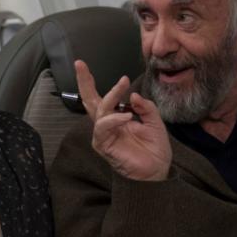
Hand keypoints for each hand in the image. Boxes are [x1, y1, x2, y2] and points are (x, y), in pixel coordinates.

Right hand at [75, 60, 171, 180]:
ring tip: (123, 84)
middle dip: (84, 82)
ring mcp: (103, 134)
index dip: (94, 82)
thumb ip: (145, 107)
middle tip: (79, 64)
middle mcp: (106, 124)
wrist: (156, 171)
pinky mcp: (103, 145)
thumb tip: (132, 95)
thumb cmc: (154, 149)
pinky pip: (104, 127)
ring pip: (100, 110)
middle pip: (89, 100)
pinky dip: (114, 119)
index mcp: (116, 118)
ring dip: (111, 95)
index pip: (102, 97)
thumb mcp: (154, 122)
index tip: (100, 69)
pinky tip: (126, 115)